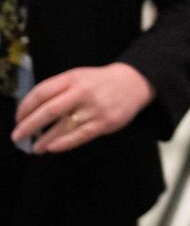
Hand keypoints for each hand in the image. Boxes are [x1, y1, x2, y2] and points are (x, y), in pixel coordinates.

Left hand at [11, 63, 154, 153]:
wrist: (135, 82)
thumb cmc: (99, 82)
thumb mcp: (78, 77)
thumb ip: (56, 90)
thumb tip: (30, 113)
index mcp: (73, 78)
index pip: (41, 92)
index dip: (25, 107)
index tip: (18, 119)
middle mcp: (83, 92)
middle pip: (49, 110)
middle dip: (29, 126)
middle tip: (17, 136)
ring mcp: (94, 108)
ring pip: (63, 126)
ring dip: (44, 140)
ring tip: (35, 148)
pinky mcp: (105, 122)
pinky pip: (80, 136)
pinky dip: (64, 143)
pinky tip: (53, 148)